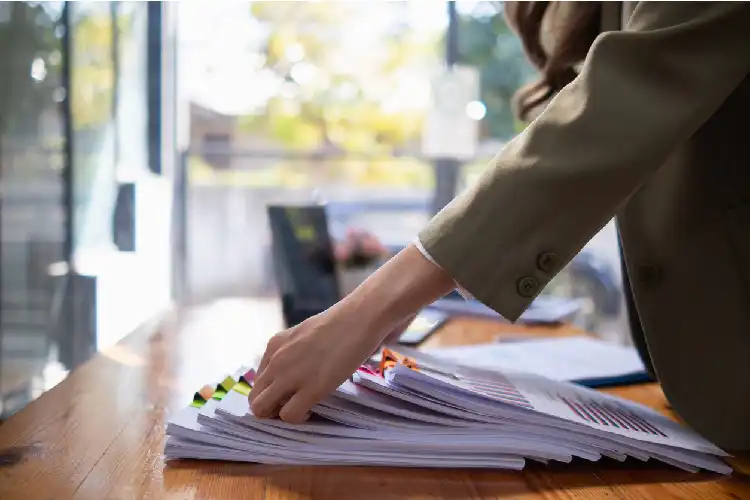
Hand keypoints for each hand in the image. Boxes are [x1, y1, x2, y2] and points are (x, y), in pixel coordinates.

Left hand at [249, 306, 386, 423]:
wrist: (359, 317)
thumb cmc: (341, 322)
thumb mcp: (305, 333)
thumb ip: (294, 351)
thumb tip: (298, 367)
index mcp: (274, 345)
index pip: (259, 379)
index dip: (272, 391)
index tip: (289, 393)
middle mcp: (276, 361)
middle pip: (255, 397)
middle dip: (270, 407)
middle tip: (293, 404)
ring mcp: (290, 375)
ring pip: (261, 409)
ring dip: (278, 415)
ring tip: (301, 407)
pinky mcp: (310, 389)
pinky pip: (289, 416)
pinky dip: (298, 418)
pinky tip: (312, 408)